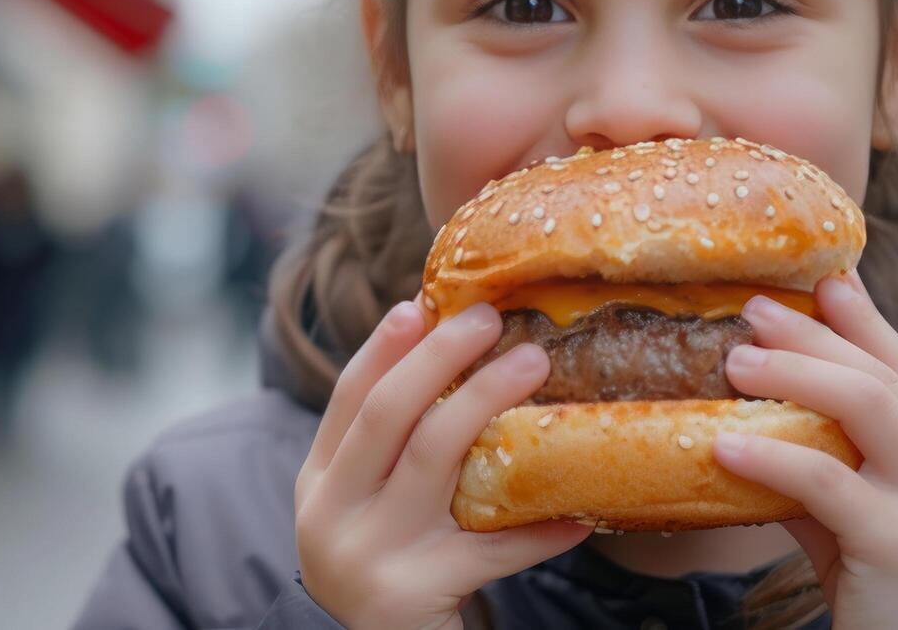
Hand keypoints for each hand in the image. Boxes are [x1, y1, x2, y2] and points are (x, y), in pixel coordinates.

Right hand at [293, 297, 591, 628]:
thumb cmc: (388, 567)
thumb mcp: (365, 509)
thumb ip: (388, 450)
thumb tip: (446, 354)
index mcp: (319, 484)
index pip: (348, 398)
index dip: (383, 347)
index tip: (420, 304)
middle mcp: (333, 514)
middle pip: (388, 414)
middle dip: (439, 358)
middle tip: (489, 320)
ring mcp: (371, 553)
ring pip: (434, 459)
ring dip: (486, 402)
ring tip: (534, 363)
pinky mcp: (415, 593)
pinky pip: (491, 548)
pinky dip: (537, 528)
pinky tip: (578, 511)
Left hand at [713, 272, 897, 628]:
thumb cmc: (889, 585)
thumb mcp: (858, 514)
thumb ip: (821, 465)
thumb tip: (747, 421)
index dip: (862, 318)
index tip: (822, 277)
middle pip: (877, 373)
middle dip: (813, 334)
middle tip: (753, 310)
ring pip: (864, 407)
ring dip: (792, 375)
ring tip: (734, 363)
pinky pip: (825, 482)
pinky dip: (771, 457)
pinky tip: (725, 444)